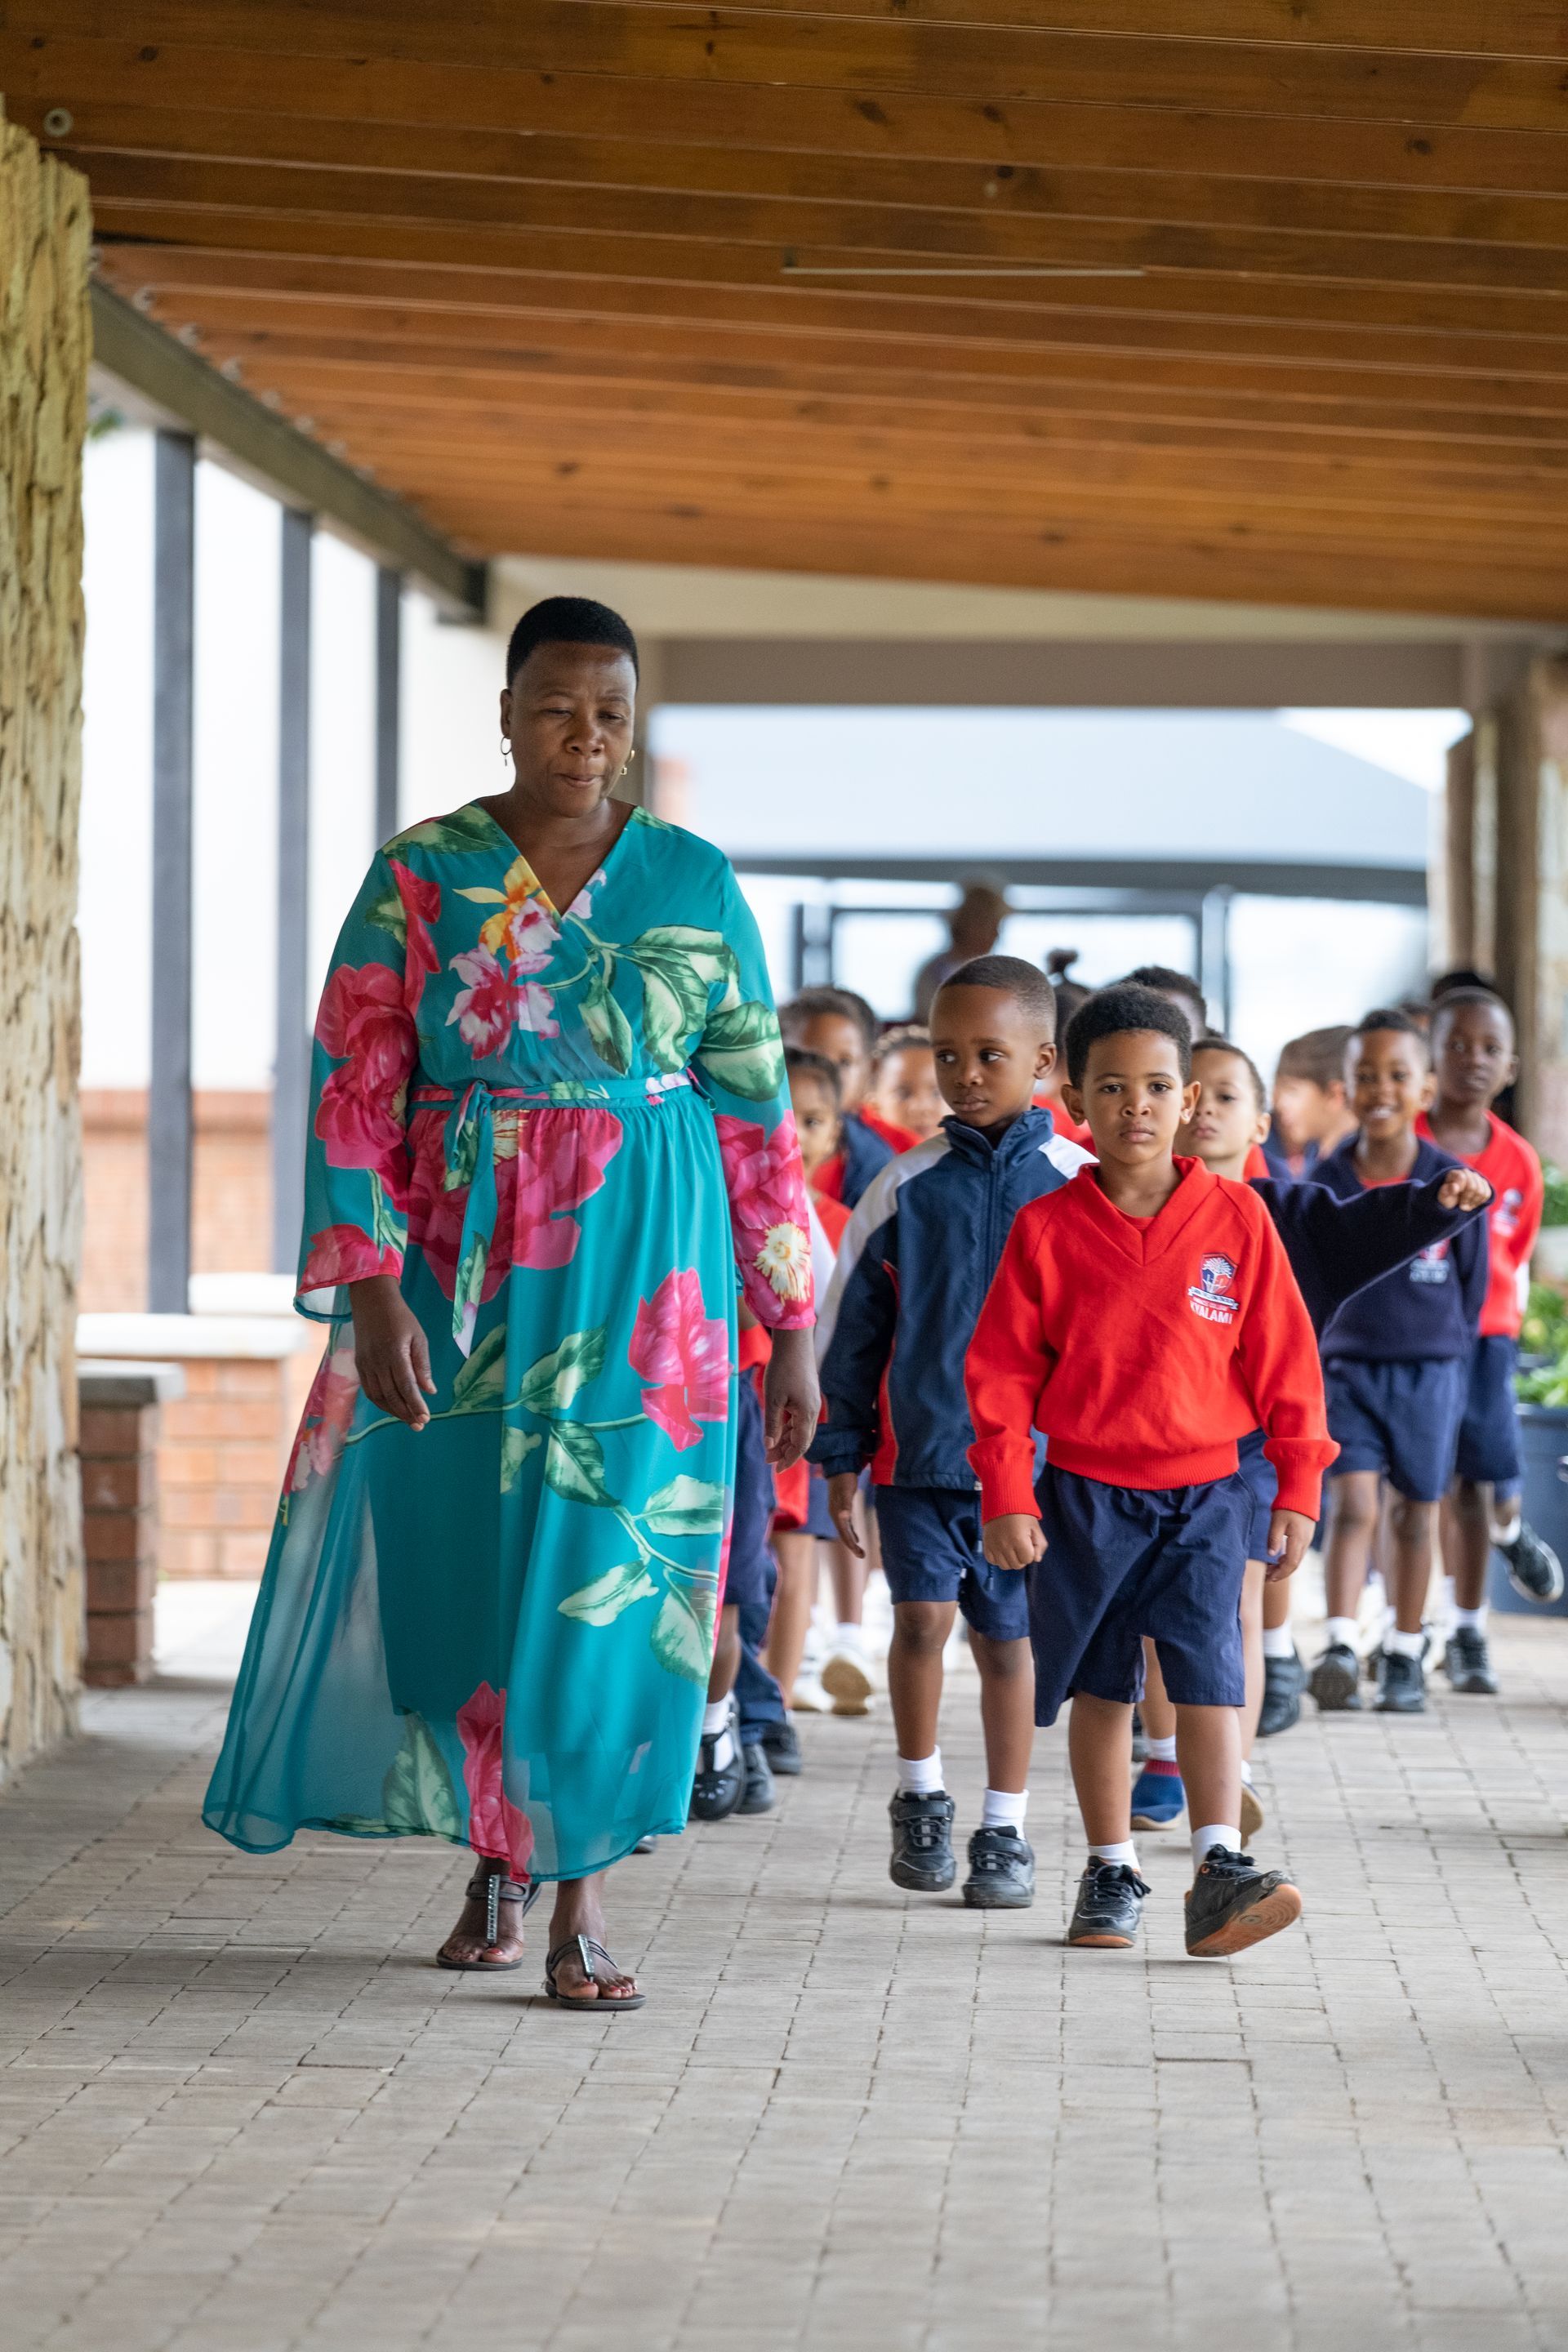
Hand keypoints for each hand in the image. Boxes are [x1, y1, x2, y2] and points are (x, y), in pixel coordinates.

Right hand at [349, 1274, 434, 1429]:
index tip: (426, 1417)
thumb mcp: (418, 1337)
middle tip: (420, 1424)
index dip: (415, 1404)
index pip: (406, 1385)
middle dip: (406, 1412)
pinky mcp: (359, 1365)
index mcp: (394, 1352)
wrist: (372, 1303)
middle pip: (392, 1395)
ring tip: (409, 1420)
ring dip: (394, 1411)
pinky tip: (393, 1409)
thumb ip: (422, 1365)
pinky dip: (381, 1403)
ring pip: (379, 1396)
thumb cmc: (401, 1319)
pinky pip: (369, 1390)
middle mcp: (377, 1361)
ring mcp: (365, 1364)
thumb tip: (430, 1390)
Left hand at [764, 1327, 819, 1469]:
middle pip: (801, 1440)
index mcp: (807, 1415)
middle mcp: (812, 1412)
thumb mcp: (773, 1400)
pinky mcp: (807, 1396)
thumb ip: (772, 1424)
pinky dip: (789, 1428)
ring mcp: (811, 1404)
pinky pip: (799, 1419)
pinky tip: (778, 1431)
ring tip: (770, 1449)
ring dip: (786, 1440)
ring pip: (800, 1429)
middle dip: (786, 1452)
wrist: (794, 1345)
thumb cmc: (782, 1370)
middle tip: (769, 1461)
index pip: (800, 1445)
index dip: (789, 1459)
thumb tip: (770, 1446)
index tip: (777, 1470)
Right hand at [827, 1471, 864, 1557]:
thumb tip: (844, 1516)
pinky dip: (851, 1532)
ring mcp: (838, 1511)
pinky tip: (856, 1537)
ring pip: (845, 1531)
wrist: (839, 1466)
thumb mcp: (846, 1491)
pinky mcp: (842, 1508)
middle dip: (852, 1546)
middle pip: (843, 1534)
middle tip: (863, 1556)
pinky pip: (846, 1525)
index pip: (843, 1533)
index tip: (860, 1554)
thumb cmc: (844, 1478)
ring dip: (852, 1541)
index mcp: (836, 1513)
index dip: (851, 1544)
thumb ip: (845, 1504)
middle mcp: (836, 1514)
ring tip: (860, 1551)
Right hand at [982, 1512, 1046, 1570]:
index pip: (1028, 1560)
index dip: (1030, 1552)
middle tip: (1020, 1546)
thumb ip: (1040, 1545)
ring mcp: (994, 1546)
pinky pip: (992, 1561)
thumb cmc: (1021, 1514)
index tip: (1028, 1543)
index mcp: (1019, 1540)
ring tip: (1011, 1549)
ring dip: (1010, 1560)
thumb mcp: (1035, 1527)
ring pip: (1005, 1566)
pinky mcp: (986, 1545)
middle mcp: (1005, 1546)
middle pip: (1016, 1565)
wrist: (1002, 1502)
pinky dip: (998, 1559)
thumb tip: (1036, 1559)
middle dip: (1021, 1558)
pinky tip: (1002, 1550)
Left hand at [1264, 1508, 1314, 1581]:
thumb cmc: (1288, 1506)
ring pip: (1297, 1559)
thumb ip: (1274, 1538)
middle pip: (1294, 1564)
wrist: (1302, 1494)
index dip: (1280, 1573)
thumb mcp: (1277, 1521)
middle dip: (1281, 1573)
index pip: (1290, 1563)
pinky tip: (1279, 1559)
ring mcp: (1307, 1540)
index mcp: (1298, 1540)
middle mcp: (1305, 1542)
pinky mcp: (1305, 1536)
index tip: (1269, 1577)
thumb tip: (1271, 1555)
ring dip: (1284, 1567)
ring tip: (1271, 1570)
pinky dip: (1288, 1559)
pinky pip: (1298, 1553)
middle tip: (1268, 1578)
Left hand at [1438, 1167, 1492, 1212]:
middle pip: (1473, 1187)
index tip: (1455, 1199)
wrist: (1454, 1200)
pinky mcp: (1484, 1184)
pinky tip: (1472, 1203)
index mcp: (1454, 1173)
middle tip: (1461, 1206)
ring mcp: (1476, 1177)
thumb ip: (1447, 1191)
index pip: (1463, 1178)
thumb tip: (1455, 1187)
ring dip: (1473, 1202)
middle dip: (1467, 1199)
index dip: (1461, 1192)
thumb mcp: (1443, 1196)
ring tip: (1466, 1205)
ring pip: (1481, 1191)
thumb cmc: (1447, 1198)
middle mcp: (1466, 1172)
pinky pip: (1487, 1194)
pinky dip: (1480, 1202)